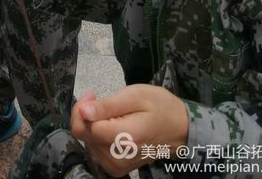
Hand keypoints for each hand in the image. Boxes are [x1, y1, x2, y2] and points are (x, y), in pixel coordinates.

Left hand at [70, 85, 189, 174]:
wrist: (179, 129)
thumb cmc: (159, 106)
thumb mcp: (135, 96)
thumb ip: (108, 105)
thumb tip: (83, 111)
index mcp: (124, 138)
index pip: (87, 128)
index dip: (84, 108)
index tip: (93, 94)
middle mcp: (119, 157)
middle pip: (86, 136)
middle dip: (86, 115)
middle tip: (98, 98)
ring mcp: (118, 166)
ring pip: (89, 143)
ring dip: (92, 125)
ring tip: (109, 111)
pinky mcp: (118, 168)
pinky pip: (96, 151)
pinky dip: (98, 136)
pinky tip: (110, 125)